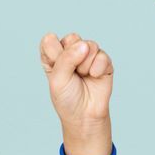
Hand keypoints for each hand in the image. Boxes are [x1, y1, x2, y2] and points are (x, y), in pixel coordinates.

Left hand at [39, 33, 112, 154]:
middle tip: (73, 74)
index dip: (55, 55)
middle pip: (72, 38)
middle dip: (73, 58)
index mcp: (54, 54)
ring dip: (86, 64)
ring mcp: (88, 56)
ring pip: (89, 45)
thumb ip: (66, 58)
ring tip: (84, 76)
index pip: (50, 40)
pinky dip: (98, 67)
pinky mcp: (104, 62)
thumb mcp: (58, 79)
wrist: (85, 116)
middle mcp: (71, 52)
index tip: (57, 72)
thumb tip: (85, 45)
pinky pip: (102, 55)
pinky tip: (95, 76)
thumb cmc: (67, 99)